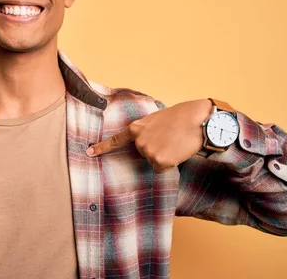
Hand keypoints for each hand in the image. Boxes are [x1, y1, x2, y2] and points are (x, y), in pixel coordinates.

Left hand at [86, 99, 212, 172]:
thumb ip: (146, 130)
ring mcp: (148, 152)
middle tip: (169, 137)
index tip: (89, 152)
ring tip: (175, 142)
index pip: (116, 140)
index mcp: (137, 128)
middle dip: (156, 148)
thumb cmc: (181, 116)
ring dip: (164, 156)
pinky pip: (162, 168)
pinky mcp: (159, 161)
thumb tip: (146, 140)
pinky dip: (170, 163)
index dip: (102, 147)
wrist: (197, 120)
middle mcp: (139, 141)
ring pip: (154, 161)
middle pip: (144, 153)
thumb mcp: (157, 119)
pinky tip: (177, 151)